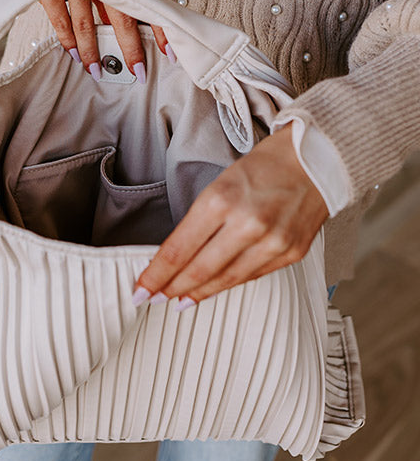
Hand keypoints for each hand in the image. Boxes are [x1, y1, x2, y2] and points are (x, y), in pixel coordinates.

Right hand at [17, 0, 172, 78]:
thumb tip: (143, 24)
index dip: (161, 27)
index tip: (169, 51)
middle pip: (121, 15)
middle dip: (131, 49)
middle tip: (138, 71)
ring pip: (88, 24)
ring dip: (93, 53)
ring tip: (99, 70)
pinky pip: (61, 20)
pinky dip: (69, 41)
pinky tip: (76, 54)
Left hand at [132, 124, 329, 308]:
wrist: (317, 159)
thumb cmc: (266, 164)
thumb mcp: (221, 183)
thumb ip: (201, 219)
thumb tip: (178, 253)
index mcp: (222, 200)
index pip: (178, 249)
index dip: (156, 275)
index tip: (141, 289)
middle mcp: (247, 225)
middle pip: (198, 270)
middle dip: (171, 289)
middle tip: (153, 299)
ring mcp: (272, 243)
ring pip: (225, 279)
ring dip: (198, 293)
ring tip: (179, 301)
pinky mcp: (291, 254)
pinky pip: (252, 277)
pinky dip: (229, 284)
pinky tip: (214, 288)